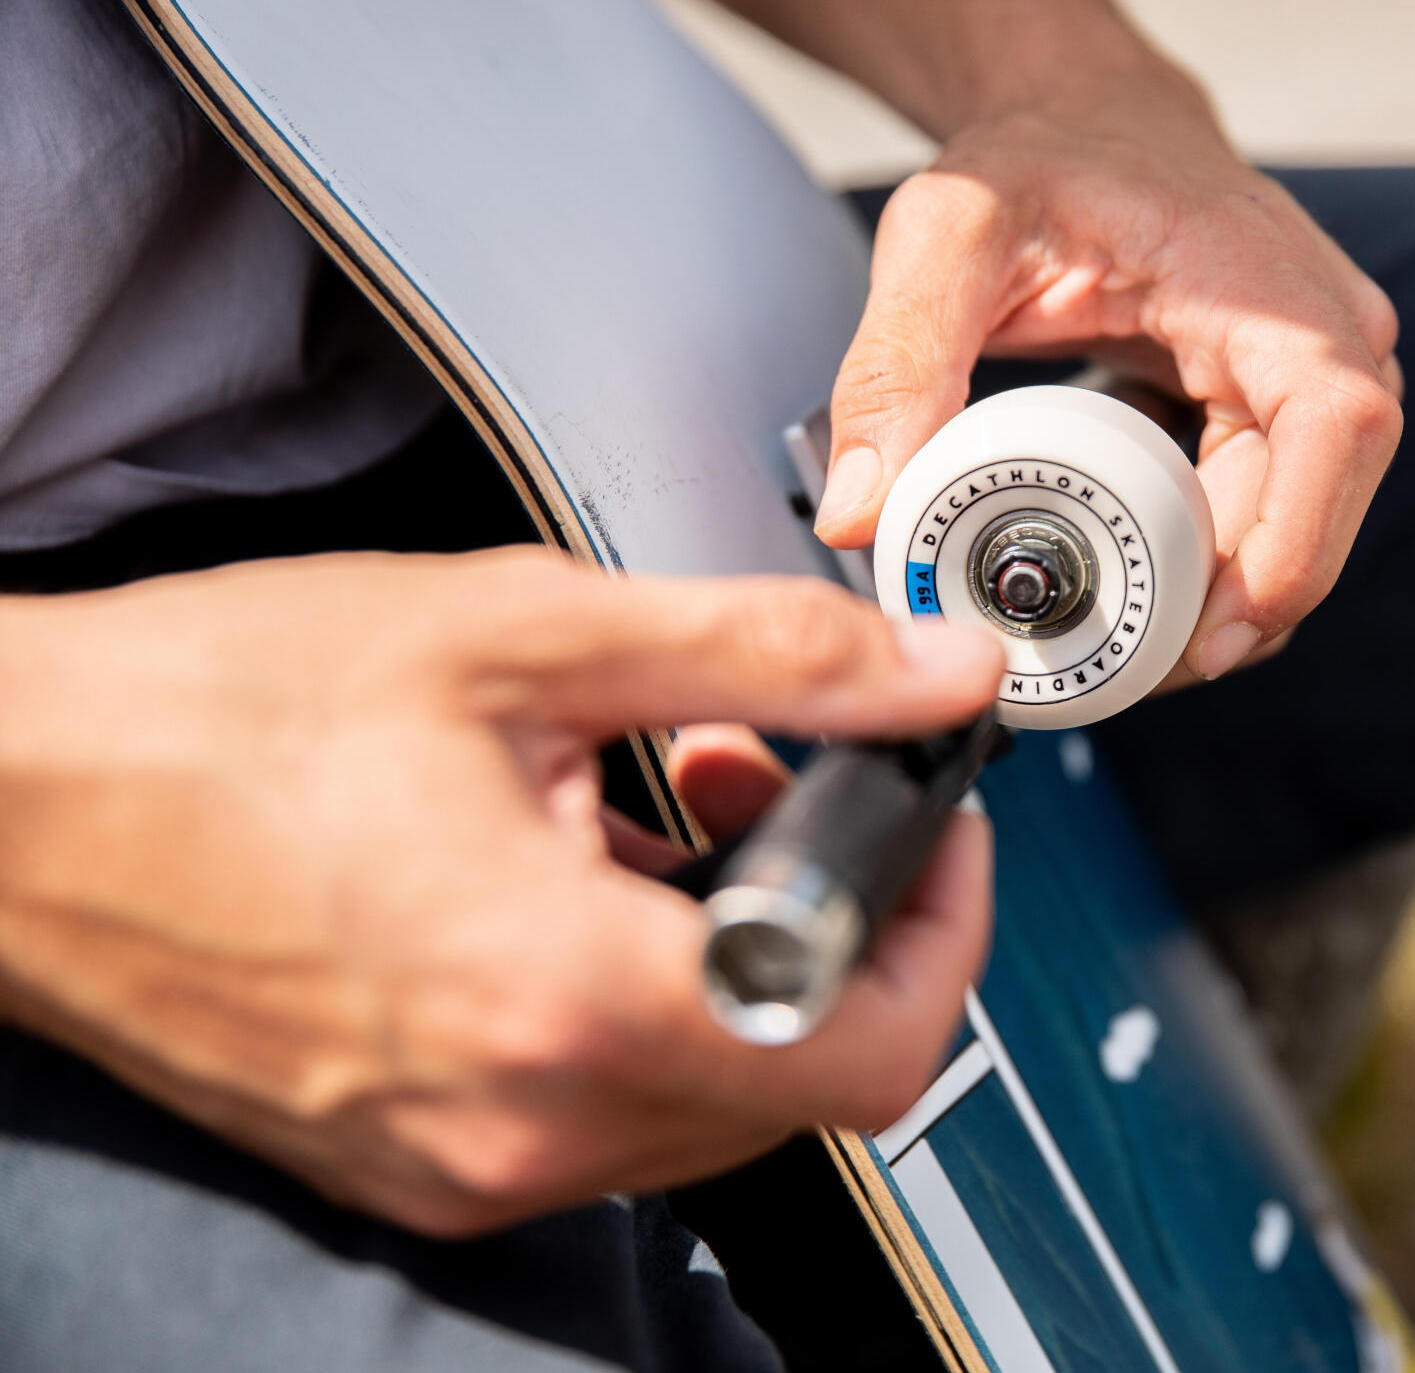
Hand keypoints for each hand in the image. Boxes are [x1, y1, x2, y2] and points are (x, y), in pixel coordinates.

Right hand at [0, 549, 1000, 1234]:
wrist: (16, 799)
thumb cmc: (214, 713)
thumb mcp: (522, 635)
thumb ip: (764, 655)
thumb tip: (928, 675)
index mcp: (560, 995)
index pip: (870, 1043)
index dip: (944, 926)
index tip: (934, 826)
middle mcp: (519, 1117)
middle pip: (804, 1072)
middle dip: (842, 915)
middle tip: (802, 779)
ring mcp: (465, 1156)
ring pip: (713, 1088)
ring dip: (745, 943)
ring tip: (685, 794)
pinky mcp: (419, 1154)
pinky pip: (606, 1100)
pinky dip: (651, 990)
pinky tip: (598, 865)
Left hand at [814, 56, 1402, 682]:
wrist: (1085, 120)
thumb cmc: (1037, 159)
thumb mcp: (950, 236)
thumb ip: (897, 361)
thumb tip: (861, 512)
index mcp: (1272, 286)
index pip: (1339, 427)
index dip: (1293, 545)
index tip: (1212, 634)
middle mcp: (1326, 333)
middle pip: (1319, 507)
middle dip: (1230, 609)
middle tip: (1115, 671)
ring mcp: (1315, 376)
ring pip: (1297, 527)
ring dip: (1218, 601)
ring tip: (1110, 648)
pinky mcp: (1284, 409)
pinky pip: (1267, 512)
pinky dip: (1209, 568)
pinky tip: (1133, 598)